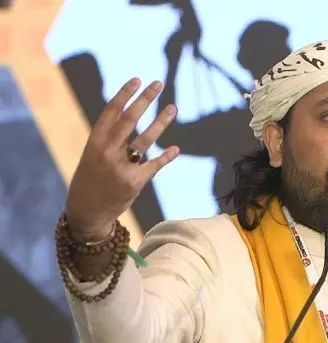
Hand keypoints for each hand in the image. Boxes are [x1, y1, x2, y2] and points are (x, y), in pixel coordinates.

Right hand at [65, 78, 178, 240]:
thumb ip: (109, 138)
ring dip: (161, 122)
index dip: (125, 94)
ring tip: (173, 108)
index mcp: (94, 142)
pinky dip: (166, 157)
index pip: (111, 112)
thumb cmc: (91, 179)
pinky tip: (175, 149)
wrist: (87, 211)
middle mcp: (107, 152)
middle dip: (145, 99)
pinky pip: (154, 165)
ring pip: (145, 139)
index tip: (137, 79)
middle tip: (158, 84)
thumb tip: (130, 115)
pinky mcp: (134, 182)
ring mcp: (121, 167)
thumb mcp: (92, 155)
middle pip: (129, 119)